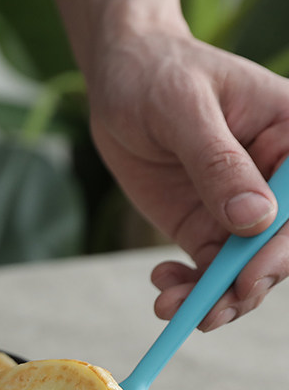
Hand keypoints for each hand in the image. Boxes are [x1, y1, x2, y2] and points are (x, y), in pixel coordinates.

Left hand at [89, 30, 288, 330]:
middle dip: (246, 285)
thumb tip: (254, 219)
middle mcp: (276, 178)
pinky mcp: (205, 224)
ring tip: (172, 307)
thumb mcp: (184, 110)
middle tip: (207, 312)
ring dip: (214, 297)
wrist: (117, 83)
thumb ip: (218, 163)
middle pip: (280, 245)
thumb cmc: (157, 76)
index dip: (284, 247)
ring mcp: (240, 206)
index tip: (249, 277)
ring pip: (244, 267)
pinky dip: (189, 287)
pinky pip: (209, 268)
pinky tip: (163, 284)